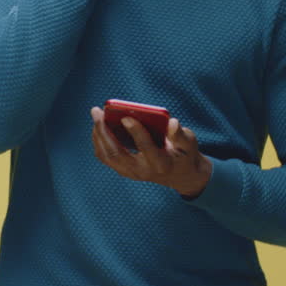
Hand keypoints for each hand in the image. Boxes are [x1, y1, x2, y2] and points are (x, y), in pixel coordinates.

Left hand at [89, 107, 212, 197]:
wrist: (180, 174)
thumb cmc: (184, 153)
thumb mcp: (189, 143)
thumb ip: (180, 134)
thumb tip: (172, 122)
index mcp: (161, 163)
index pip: (145, 147)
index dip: (135, 131)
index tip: (126, 117)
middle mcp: (143, 171)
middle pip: (117, 153)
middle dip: (104, 130)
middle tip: (98, 111)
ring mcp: (131, 173)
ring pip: (107, 155)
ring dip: (99, 134)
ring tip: (97, 114)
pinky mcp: (124, 170)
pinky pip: (105, 157)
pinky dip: (99, 140)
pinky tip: (98, 125)